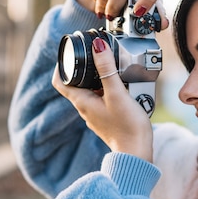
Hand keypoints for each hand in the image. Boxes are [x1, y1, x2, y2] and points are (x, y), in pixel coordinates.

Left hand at [52, 37, 152, 162]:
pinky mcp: (107, 118)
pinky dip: (108, 89)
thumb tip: (98, 46)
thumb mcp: (117, 93)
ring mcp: (96, 114)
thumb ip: (107, 69)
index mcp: (82, 102)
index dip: (62, 64)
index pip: (59, 81)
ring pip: (91, 90)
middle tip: (96, 55)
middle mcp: (85, 108)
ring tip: (112, 68)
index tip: (71, 53)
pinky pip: (102, 99)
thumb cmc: (127, 127)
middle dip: (84, 68)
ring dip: (98, 78)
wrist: (137, 151)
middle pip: (76, 83)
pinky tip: (122, 86)